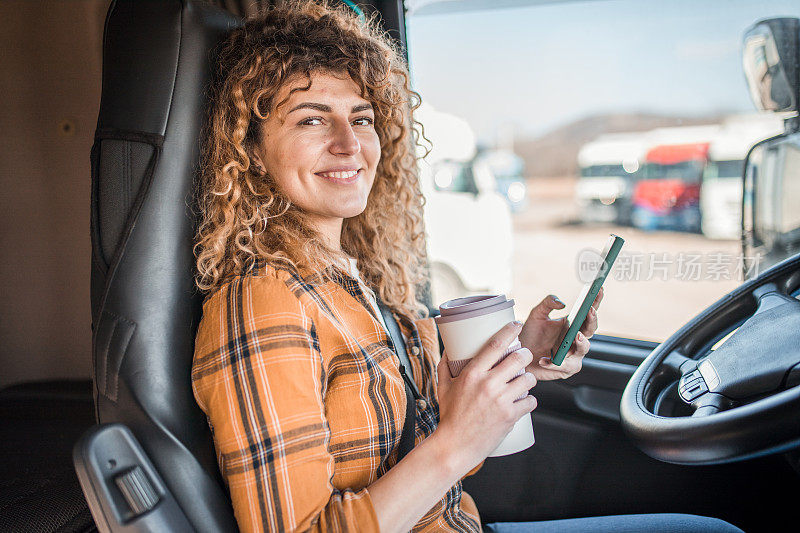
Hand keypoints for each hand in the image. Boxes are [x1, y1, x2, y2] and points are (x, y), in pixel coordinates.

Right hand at [435, 321, 537, 473]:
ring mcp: (501, 400)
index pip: (496, 344)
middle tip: (524, 356)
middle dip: (526, 354)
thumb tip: (448, 348)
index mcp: (472, 373)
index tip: (516, 325)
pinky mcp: (510, 416)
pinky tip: (525, 401)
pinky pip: (531, 401)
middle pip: (518, 358)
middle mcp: (488, 384)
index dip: (509, 331)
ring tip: (524, 381)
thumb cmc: (448, 416)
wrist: (454, 446)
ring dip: (529, 378)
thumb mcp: (443, 387)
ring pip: (528, 379)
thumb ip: (444, 366)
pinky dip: (530, 400)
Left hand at [518, 288, 602, 380]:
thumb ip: (548, 303)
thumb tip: (562, 303)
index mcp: (572, 325)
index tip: (599, 290)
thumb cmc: (530, 334)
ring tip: (576, 336)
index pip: (588, 312)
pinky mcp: (565, 369)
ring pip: (584, 349)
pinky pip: (565, 366)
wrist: (519, 354)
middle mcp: (576, 339)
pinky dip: (554, 363)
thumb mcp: (537, 314)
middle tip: (589, 312)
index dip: (595, 301)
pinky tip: (544, 359)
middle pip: (591, 330)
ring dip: (581, 343)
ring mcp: (573, 355)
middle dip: (592, 321)